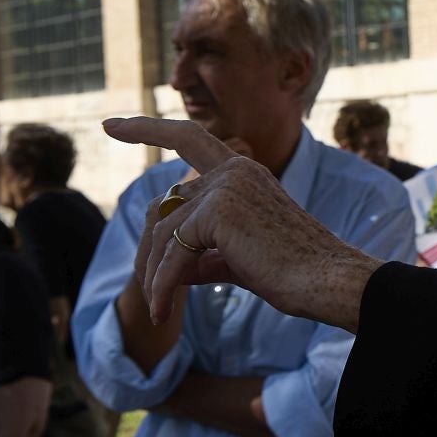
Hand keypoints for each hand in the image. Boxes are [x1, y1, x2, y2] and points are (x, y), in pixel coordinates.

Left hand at [105, 117, 383, 329]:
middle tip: (144, 289)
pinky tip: (161, 312)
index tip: (110, 124)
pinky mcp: (218, 211)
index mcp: (243, 172)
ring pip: (162, 231)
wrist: (326, 281)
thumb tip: (174, 270)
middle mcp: (233, 170)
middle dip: (147, 250)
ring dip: (154, 274)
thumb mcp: (240, 259)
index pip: (187, 137)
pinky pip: (173, 252)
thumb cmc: (293, 273)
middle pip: (163, 205)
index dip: (146, 129)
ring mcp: (225, 186)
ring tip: (158, 307)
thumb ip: (206, 255)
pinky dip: (163, 285)